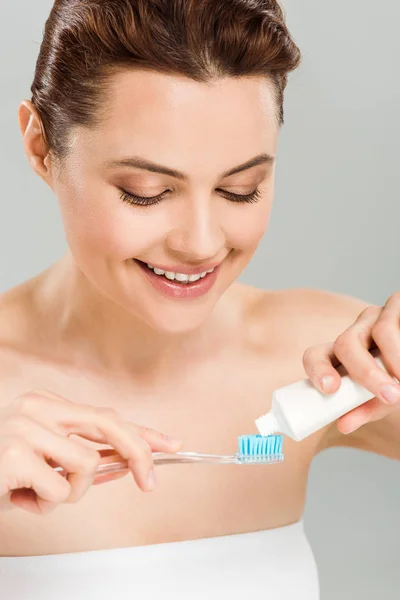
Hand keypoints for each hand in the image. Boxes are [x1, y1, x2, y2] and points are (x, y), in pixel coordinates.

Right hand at [0, 389, 181, 513]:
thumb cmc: (1, 472)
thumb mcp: (43, 463)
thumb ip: (79, 461)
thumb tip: (122, 467)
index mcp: (46, 405)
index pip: (106, 415)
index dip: (141, 432)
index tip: (171, 445)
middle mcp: (37, 408)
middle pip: (109, 424)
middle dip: (138, 453)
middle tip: (150, 483)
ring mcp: (24, 427)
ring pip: (87, 465)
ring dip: (70, 493)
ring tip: (40, 495)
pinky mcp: (15, 453)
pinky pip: (59, 490)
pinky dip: (46, 505)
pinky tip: (20, 498)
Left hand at [302, 293, 399, 434]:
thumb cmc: (398, 381)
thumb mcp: (383, 397)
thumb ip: (365, 408)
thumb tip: (343, 425)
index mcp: (342, 355)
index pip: (316, 356)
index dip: (318, 370)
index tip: (330, 389)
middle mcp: (356, 332)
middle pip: (346, 343)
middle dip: (366, 372)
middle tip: (390, 396)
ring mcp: (377, 317)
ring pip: (380, 332)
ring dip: (396, 363)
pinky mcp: (397, 306)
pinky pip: (396, 325)